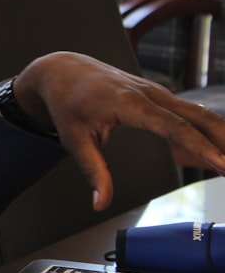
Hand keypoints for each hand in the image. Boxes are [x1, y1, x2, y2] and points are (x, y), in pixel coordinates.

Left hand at [12, 52, 224, 210]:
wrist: (63, 70)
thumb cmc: (67, 102)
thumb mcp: (73, 138)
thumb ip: (92, 170)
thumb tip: (100, 203)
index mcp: (129, 103)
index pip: (173, 126)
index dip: (200, 147)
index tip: (223, 165)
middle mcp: (148, 93)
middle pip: (198, 116)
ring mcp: (156, 92)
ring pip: (199, 113)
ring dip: (221, 137)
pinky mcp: (159, 96)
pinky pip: (189, 113)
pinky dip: (205, 132)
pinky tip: (210, 153)